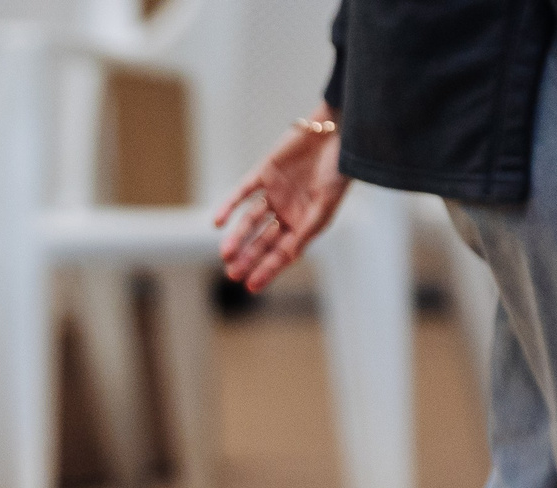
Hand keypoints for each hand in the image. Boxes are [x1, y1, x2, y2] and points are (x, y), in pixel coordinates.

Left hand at [215, 108, 349, 293]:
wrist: (338, 131)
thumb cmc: (338, 170)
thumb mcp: (325, 205)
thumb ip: (306, 231)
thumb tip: (289, 257)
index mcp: (304, 223)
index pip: (282, 252)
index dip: (267, 269)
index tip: (251, 286)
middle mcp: (287, 211)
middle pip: (262, 240)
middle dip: (248, 257)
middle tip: (232, 273)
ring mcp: (274, 193)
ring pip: (250, 220)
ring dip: (237, 237)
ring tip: (226, 253)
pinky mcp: (264, 173)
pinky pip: (242, 193)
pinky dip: (229, 206)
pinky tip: (217, 222)